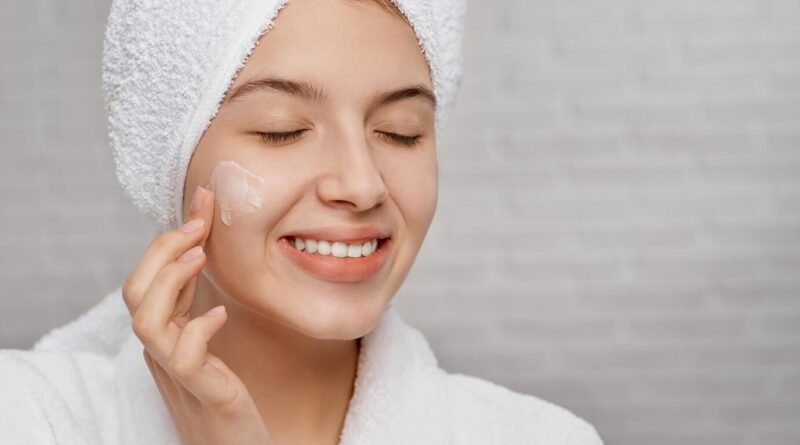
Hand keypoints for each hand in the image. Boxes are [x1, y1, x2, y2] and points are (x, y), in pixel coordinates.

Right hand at [121, 185, 272, 444]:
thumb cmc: (222, 390)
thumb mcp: (205, 335)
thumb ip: (196, 298)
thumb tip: (199, 246)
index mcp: (163, 332)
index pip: (147, 277)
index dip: (170, 238)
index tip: (203, 203)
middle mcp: (161, 349)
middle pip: (135, 291)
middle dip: (163, 248)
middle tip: (198, 223)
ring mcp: (176, 370)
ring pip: (145, 320)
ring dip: (171, 280)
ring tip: (201, 257)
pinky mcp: (202, 390)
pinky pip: (185, 356)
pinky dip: (199, 328)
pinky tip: (220, 315)